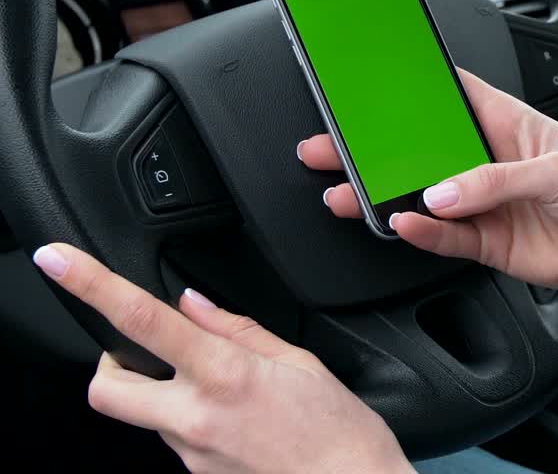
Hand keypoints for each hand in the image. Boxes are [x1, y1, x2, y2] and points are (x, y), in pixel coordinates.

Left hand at [31, 244, 414, 473]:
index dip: (91, 286)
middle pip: (105, 389)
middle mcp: (195, 418)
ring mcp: (191, 455)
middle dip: (111, 366)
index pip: (141, 320)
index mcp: (224, 374)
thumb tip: (194, 304)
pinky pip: (178, 440)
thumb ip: (239, 329)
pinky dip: (196, 423)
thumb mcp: (299, 362)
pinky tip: (240, 423)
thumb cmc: (340, 433)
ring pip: (146, 416)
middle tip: (142, 355)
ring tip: (228, 396)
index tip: (58, 261)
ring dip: (167, 397)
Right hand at [300, 69, 557, 316]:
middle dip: (376, 149)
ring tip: (347, 193)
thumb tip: (445, 192)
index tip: (371, 85)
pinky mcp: (488, 243)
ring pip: (422, 195)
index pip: (453, 95)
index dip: (415, 88)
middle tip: (332, 147)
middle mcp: (490, 162)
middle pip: (421, 150)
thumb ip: (497, 180)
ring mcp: (485, 204)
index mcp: (509, 124)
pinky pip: (444, 236)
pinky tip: (399, 223)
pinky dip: (420, 232)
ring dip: (385, 194)